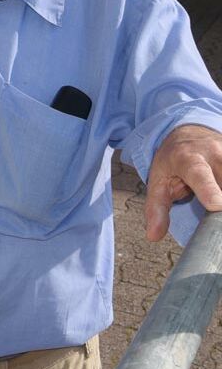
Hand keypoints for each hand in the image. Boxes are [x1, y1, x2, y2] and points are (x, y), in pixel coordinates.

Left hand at [145, 124, 221, 241]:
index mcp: (187, 159)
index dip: (209, 190)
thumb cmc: (172, 161)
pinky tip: (221, 192)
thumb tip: (153, 237)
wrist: (189, 132)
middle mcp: (214, 152)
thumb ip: (156, 209)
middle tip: (212, 209)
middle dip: (221, 201)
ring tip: (215, 196)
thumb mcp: (158, 181)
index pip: (199, 174)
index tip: (216, 205)